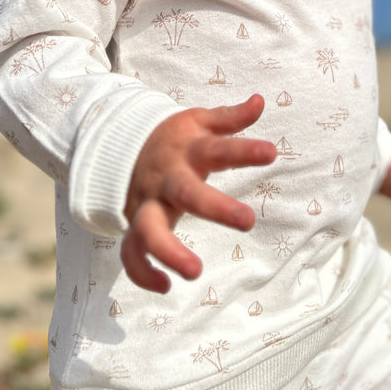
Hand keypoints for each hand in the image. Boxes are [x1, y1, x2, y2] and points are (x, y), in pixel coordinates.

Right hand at [121, 94, 275, 292]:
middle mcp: (167, 179)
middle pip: (187, 193)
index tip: (272, 152)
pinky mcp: (133, 225)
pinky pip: (131, 253)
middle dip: (215, 207)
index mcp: (187, 152)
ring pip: (149, 229)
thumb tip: (261, 101)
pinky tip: (166, 288)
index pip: (218, 148)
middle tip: (248, 220)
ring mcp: (147, 204)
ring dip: (169, 251)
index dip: (244, 150)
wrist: (118, 146)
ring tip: (195, 272)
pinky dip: (142, 273)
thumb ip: (230, 117)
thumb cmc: (172, 139)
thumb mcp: (198, 122)